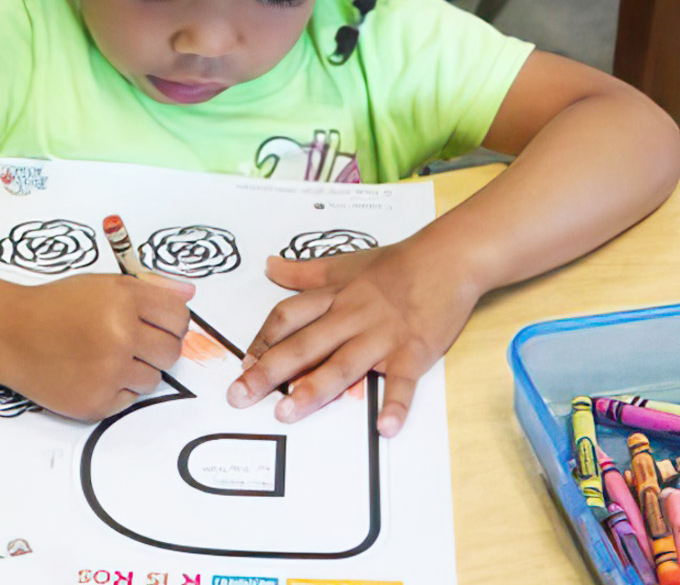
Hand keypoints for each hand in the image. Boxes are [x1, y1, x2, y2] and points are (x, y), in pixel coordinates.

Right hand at [0, 272, 193, 421]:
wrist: (11, 334)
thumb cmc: (57, 306)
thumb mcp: (104, 284)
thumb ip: (152, 287)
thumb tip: (190, 293)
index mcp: (124, 300)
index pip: (179, 317)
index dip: (172, 321)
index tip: (160, 324)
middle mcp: (120, 335)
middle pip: (171, 351)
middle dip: (157, 346)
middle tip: (132, 340)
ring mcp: (109, 372)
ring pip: (153, 378)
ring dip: (137, 369)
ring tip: (105, 355)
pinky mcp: (96, 402)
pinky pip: (130, 399)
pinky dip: (117, 388)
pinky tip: (93, 372)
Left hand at [226, 242, 478, 435]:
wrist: (446, 258)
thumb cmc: (395, 264)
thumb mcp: (343, 264)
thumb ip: (304, 272)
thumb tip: (269, 265)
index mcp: (333, 297)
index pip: (287, 318)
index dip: (262, 341)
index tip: (243, 364)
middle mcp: (351, 317)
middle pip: (303, 345)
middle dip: (269, 372)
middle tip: (240, 396)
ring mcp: (381, 335)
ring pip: (342, 364)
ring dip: (314, 390)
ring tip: (287, 413)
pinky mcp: (414, 350)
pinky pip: (403, 381)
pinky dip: (395, 404)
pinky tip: (385, 426)